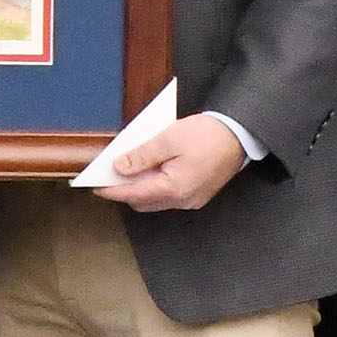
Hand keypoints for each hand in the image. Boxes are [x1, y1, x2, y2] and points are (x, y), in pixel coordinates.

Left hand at [95, 116, 246, 212]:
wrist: (241, 134)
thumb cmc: (209, 134)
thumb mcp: (169, 139)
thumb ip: (142, 156)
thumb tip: (120, 167)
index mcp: (175, 188)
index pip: (134, 194)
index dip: (112, 190)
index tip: (96, 186)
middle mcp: (184, 200)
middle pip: (144, 202)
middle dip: (125, 191)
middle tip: (109, 176)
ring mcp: (192, 199)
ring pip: (156, 200)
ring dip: (141, 188)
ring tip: (129, 170)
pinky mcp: (198, 194)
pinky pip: (169, 196)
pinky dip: (156, 186)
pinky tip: (151, 171)